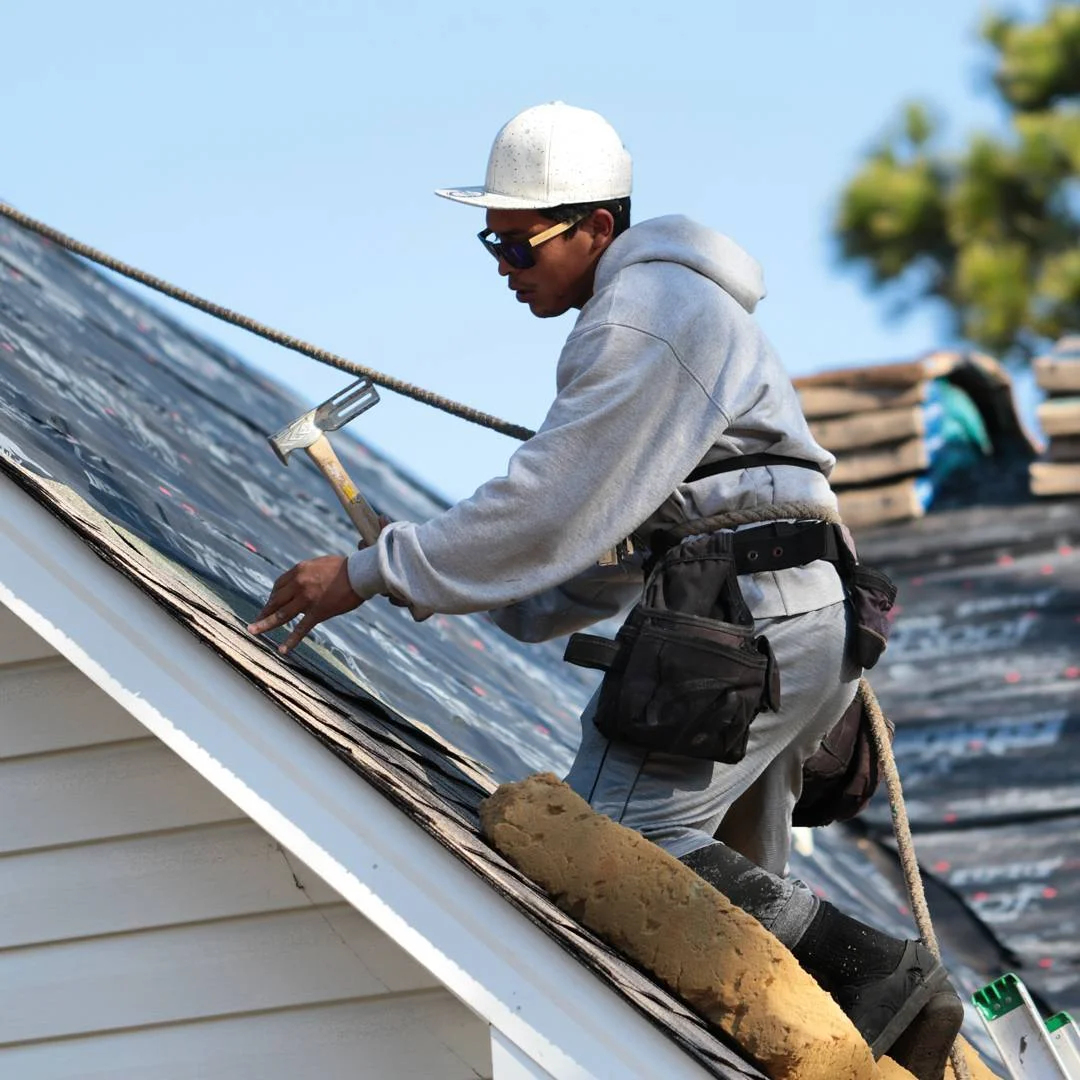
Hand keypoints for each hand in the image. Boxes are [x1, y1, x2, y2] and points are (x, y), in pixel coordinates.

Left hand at [248, 554, 362, 653]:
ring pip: (281, 615)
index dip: (273, 595)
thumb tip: (300, 580)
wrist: (359, 573)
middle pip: (276, 600)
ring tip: (253, 631)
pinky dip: (291, 641)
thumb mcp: (319, 563)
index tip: (271, 603)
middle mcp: (298, 585)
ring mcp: (307, 600)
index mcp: (299, 571)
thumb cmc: (344, 567)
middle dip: (265, 611)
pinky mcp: (318, 613)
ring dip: (265, 624)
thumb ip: (307, 572)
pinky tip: (282, 650)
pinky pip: (300, 629)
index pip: (278, 585)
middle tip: (256, 620)